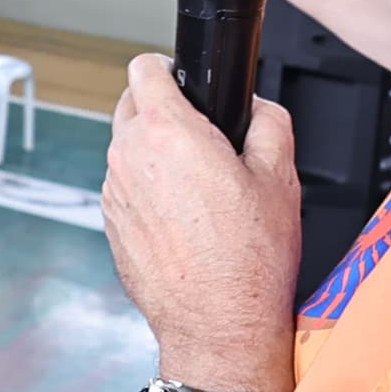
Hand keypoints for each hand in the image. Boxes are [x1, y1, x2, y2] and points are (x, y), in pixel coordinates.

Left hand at [103, 54, 303, 391]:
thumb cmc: (248, 260)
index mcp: (166, 132)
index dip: (167, 66)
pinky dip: (147, 188)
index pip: (144, 67)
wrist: (220, 325)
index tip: (181, 76)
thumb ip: (269, 120)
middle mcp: (128, 158)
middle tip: (200, 133)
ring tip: (198, 183)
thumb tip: (257, 105)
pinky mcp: (110, 224)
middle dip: (161, 108)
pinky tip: (183, 215)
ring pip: (126, 148)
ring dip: (153, 152)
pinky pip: (125, 187)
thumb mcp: (280, 176)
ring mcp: (114, 193)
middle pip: (130, 104)